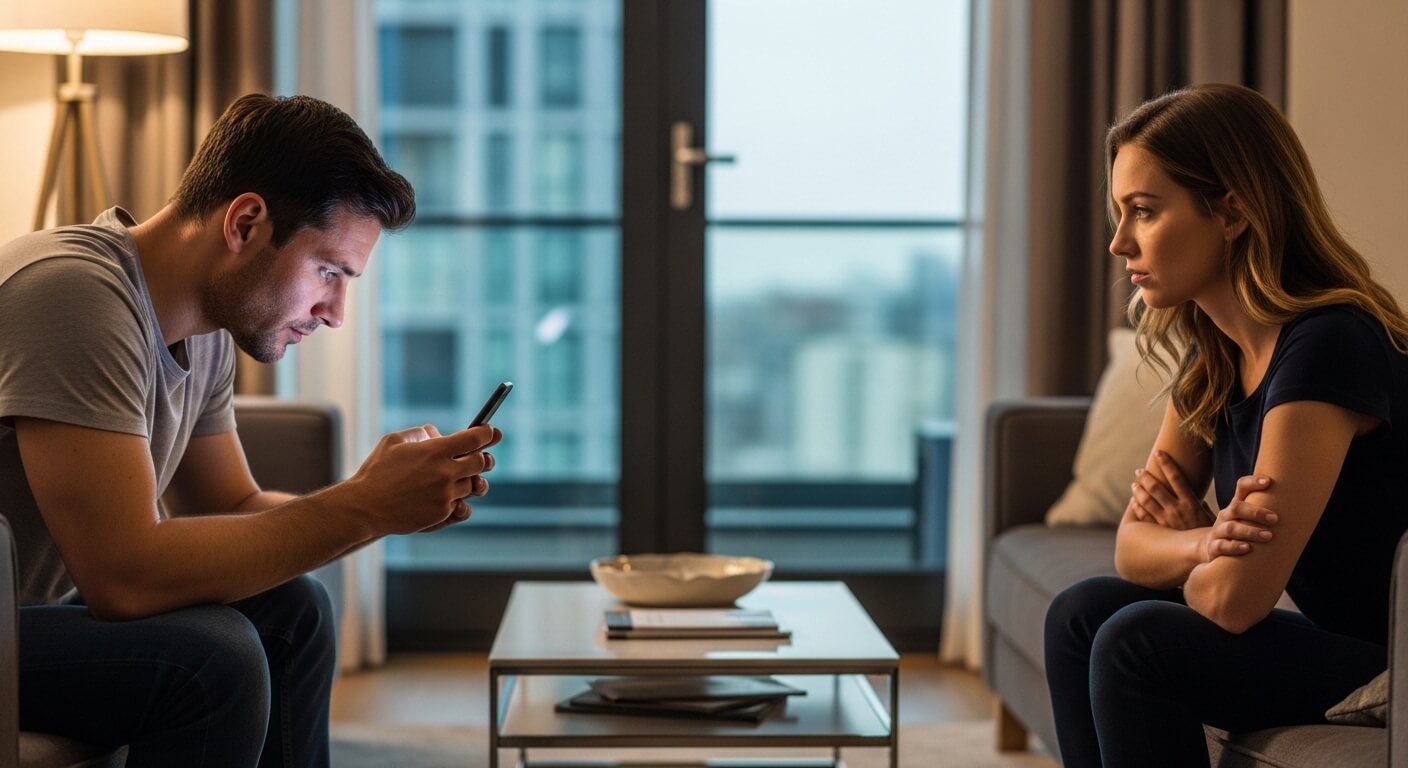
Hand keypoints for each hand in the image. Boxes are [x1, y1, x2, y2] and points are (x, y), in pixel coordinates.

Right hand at [346, 423, 500, 535]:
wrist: (364, 507)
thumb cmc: (376, 472)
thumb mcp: (393, 442)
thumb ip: (418, 434)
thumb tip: (435, 434)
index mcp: (436, 451)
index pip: (475, 439)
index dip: (487, 433)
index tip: (491, 432)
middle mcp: (445, 472)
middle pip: (482, 463)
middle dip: (482, 458)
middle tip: (477, 457)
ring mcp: (445, 495)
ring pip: (474, 486)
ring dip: (470, 481)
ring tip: (461, 478)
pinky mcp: (442, 513)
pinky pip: (464, 507)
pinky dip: (460, 501)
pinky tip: (453, 497)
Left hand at [1127, 450, 1212, 529]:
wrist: (1206, 553)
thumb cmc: (1210, 533)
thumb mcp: (1210, 516)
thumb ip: (1201, 504)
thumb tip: (1201, 497)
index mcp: (1191, 502)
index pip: (1176, 477)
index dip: (1166, 463)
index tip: (1158, 452)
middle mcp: (1177, 509)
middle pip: (1156, 488)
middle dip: (1145, 477)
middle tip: (1139, 471)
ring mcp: (1167, 520)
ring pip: (1147, 501)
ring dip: (1138, 490)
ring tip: (1134, 484)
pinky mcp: (1159, 530)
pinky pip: (1144, 516)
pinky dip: (1137, 507)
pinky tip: (1133, 501)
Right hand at [1198, 474, 1278, 562]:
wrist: (1213, 548)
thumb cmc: (1241, 531)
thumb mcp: (1249, 518)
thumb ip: (1267, 510)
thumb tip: (1301, 503)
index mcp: (1237, 505)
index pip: (1242, 487)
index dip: (1253, 482)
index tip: (1268, 482)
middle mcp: (1226, 515)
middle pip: (1237, 508)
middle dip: (1256, 513)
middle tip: (1275, 519)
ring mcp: (1218, 531)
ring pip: (1231, 528)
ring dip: (1250, 531)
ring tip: (1268, 536)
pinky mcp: (1214, 547)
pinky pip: (1222, 546)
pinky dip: (1234, 547)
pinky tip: (1247, 548)